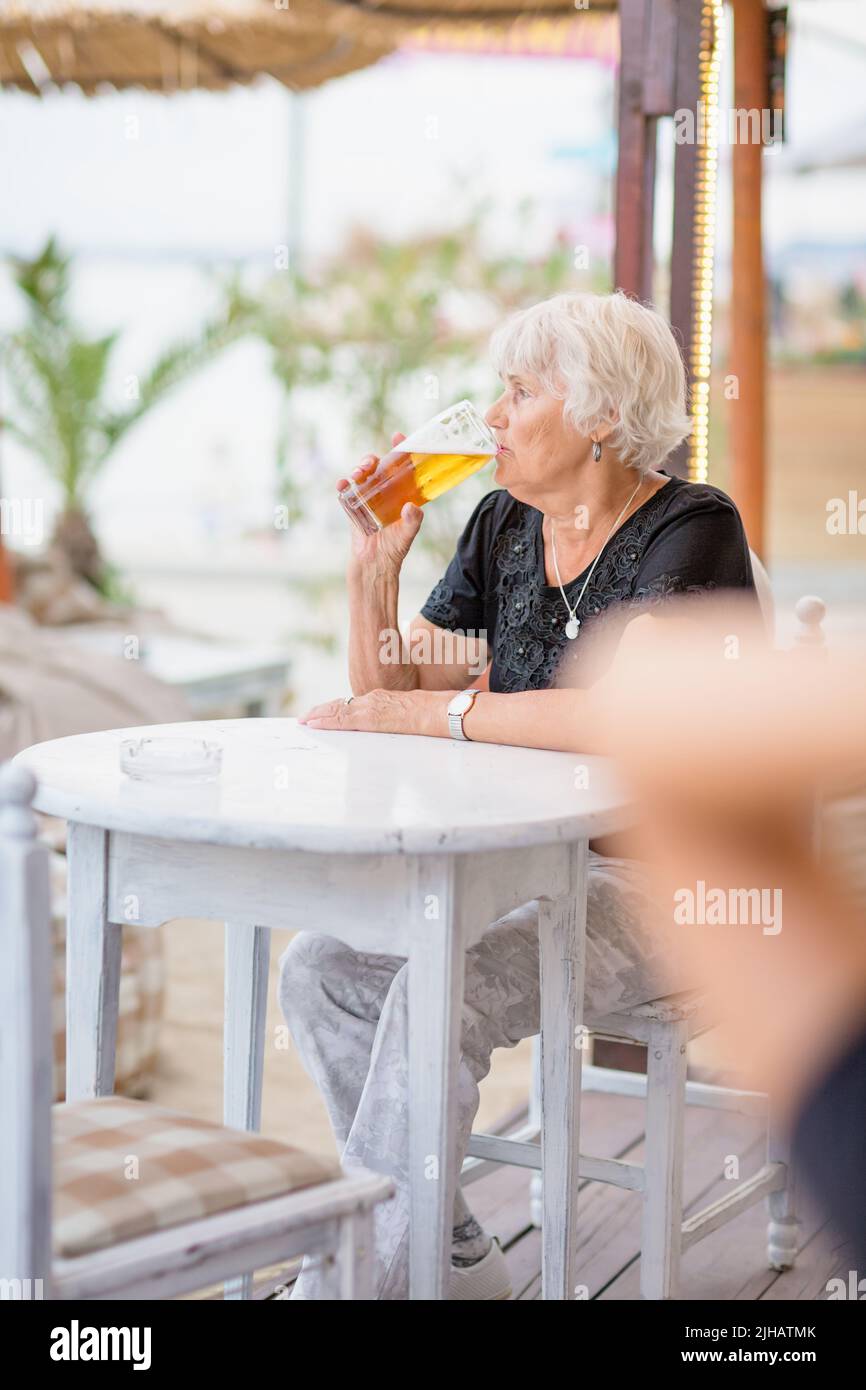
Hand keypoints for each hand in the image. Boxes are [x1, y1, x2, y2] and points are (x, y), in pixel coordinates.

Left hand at [298, 688, 453, 737]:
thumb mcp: (412, 713)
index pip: (353, 703)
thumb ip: (398, 716)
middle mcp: (373, 700)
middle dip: (321, 711)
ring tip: (304, 720)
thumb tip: (396, 723)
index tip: (322, 712)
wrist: (444, 710)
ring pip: (338, 709)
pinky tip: (314, 724)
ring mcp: (372, 707)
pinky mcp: (372, 718)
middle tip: (304, 717)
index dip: (335, 708)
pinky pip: (343, 719)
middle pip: (341, 704)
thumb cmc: (435, 713)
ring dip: (319, 715)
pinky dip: (326, 721)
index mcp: (383, 699)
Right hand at [339, 432, 423, 574]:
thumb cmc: (394, 549)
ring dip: (358, 469)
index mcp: (402, 494)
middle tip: (370, 463)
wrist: (374, 565)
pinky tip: (343, 484)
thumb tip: (411, 507)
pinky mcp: (353, 507)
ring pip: (362, 474)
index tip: (397, 436)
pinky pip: (346, 491)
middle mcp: (385, 492)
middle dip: (372, 459)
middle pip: (379, 466)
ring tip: (358, 474)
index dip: (401, 449)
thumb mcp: (408, 534)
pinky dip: (343, 484)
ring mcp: (367, 498)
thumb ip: (412, 521)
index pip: (402, 466)